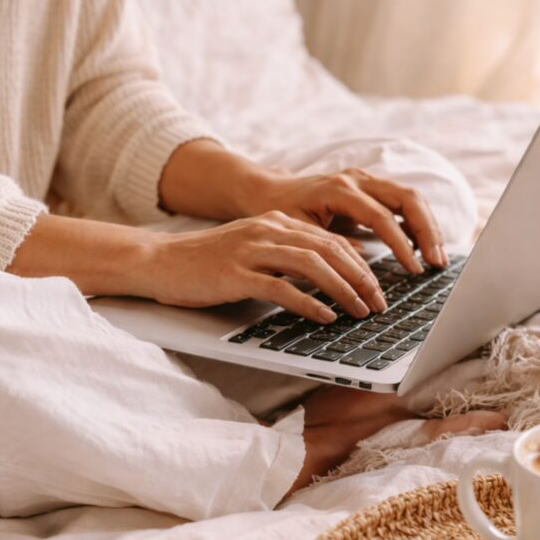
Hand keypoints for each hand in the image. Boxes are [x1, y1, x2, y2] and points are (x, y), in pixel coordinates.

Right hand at [143, 211, 388, 321]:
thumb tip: (326, 277)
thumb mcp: (253, 248)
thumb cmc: (208, 262)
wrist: (160, 261)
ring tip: (360, 311)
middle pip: (329, 250)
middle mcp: (267, 231)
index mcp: (276, 222)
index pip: (331, 239)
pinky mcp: (235, 274)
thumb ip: (286, 256)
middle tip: (379, 303)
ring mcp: (251, 250)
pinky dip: (308, 303)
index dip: (360, 264)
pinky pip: (281, 288)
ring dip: (343, 290)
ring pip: (312, 265)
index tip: (377, 287)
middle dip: (361, 278)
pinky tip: (325, 317)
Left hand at [247, 167, 447, 272]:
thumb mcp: (298, 232)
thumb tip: (361, 265)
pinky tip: (422, 247)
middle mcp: (357, 179)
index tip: (414, 269)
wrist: (269, 190)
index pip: (381, 216)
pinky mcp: (371, 187)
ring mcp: (366, 180)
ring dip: (428, 226)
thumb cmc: (278, 212)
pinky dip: (417, 222)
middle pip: (407, 198)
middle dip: (427, 231)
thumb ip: (328, 245)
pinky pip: (403, 201)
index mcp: (339, 189)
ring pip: (410, 196)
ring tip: (438, 257)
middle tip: (438, 262)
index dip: (401, 244)